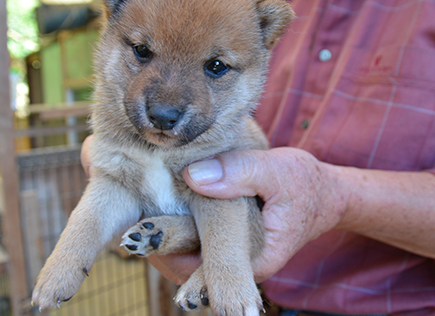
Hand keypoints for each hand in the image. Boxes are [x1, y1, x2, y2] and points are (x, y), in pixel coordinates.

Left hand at [81, 137, 346, 281]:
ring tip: (115, 216)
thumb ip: (241, 173)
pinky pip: (183, 236)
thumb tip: (194, 174)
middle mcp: (231, 261)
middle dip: (147, 242)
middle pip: (180, 258)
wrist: (320, 197)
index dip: (165, 246)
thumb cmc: (305, 186)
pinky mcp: (214, 238)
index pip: (201, 261)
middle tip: (113, 225)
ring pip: (177, 250)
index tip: (131, 236)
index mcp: (251, 254)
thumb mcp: (280, 173)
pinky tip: (137, 203)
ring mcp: (221, 251)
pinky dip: (161, 223)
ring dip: (148, 233)